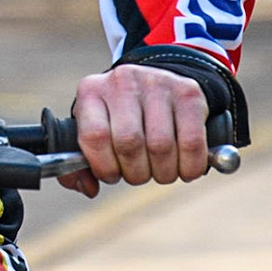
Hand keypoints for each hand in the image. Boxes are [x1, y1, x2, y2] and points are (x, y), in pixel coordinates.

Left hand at [56, 64, 209, 198]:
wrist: (157, 82)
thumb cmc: (120, 117)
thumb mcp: (93, 130)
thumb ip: (80, 165)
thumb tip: (88, 189)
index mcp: (92, 92)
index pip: (95, 136)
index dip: (105, 167)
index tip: (112, 175)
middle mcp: (123, 82)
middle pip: (129, 143)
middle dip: (135, 173)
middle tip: (139, 173)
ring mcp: (158, 83)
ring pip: (161, 146)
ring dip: (162, 172)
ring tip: (160, 170)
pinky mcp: (188, 92)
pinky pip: (191, 142)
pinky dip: (189, 166)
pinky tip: (183, 167)